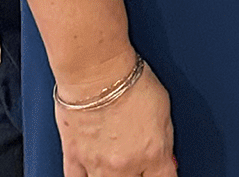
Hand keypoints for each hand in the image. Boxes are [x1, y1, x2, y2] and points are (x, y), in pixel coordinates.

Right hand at [56, 57, 176, 175]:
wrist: (96, 71)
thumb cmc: (129, 80)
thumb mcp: (164, 108)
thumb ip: (164, 138)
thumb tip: (165, 154)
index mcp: (152, 153)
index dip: (165, 173)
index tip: (163, 171)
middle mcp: (124, 166)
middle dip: (138, 174)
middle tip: (137, 163)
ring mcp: (97, 165)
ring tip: (117, 166)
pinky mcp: (74, 158)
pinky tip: (92, 172)